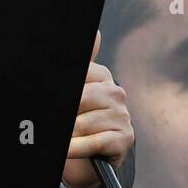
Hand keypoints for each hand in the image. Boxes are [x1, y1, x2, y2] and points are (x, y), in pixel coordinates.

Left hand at [62, 32, 133, 187]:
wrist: (95, 154)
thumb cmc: (80, 119)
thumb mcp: (79, 92)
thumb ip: (83, 65)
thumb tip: (96, 33)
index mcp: (103, 77)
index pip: (80, 77)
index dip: (68, 96)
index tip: (68, 105)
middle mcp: (116, 93)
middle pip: (79, 100)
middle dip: (66, 116)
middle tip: (62, 121)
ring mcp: (122, 116)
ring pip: (82, 124)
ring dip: (69, 134)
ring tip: (66, 137)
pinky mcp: (124, 138)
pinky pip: (93, 141)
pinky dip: (76, 148)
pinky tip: (68, 148)